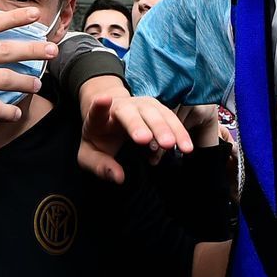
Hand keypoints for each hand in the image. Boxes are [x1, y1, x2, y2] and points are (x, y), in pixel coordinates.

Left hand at [77, 83, 191, 184]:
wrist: (110, 118)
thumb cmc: (100, 139)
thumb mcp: (90, 156)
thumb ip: (101, 166)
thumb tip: (119, 177)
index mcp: (100, 118)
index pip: (96, 111)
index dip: (99, 106)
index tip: (103, 99)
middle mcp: (122, 107)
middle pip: (131, 113)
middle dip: (142, 125)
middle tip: (152, 141)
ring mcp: (141, 105)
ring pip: (157, 113)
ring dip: (169, 129)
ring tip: (181, 147)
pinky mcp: (157, 109)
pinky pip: (170, 119)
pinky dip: (179, 132)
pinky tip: (186, 147)